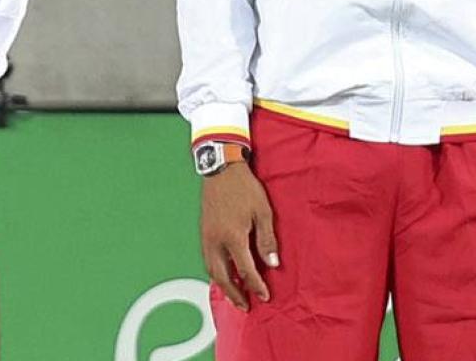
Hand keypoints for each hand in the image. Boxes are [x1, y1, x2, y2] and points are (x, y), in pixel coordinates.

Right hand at [200, 163, 278, 311]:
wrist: (221, 169)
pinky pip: (207, 259)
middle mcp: (216, 241)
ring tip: (234, 294)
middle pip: (223, 277)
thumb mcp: (263, 212)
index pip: (246, 271)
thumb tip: (272, 265)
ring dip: (223, 284)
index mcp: (233, 237)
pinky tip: (224, 273)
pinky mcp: (203, 231)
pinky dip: (216, 271)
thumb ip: (267, 240)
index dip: (256, 286)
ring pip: (211, 269)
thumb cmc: (245, 189)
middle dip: (234, 294)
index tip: (265, 296)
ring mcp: (206, 236)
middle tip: (245, 306)